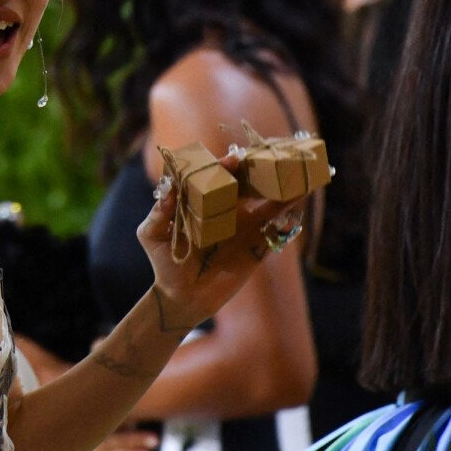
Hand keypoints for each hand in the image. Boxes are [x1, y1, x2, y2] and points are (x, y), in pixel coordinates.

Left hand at [137, 154, 299, 327]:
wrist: (181, 296)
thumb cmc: (163, 262)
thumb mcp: (152, 235)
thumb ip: (158, 212)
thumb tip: (169, 188)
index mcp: (204, 201)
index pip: (219, 176)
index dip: (227, 165)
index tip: (234, 160)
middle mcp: (228, 209)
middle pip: (250, 182)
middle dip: (262, 168)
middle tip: (276, 153)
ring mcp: (245, 227)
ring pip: (269, 202)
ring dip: (283, 187)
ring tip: (297, 172)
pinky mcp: (257, 246)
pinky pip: (276, 228)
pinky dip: (288, 215)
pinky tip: (299, 201)